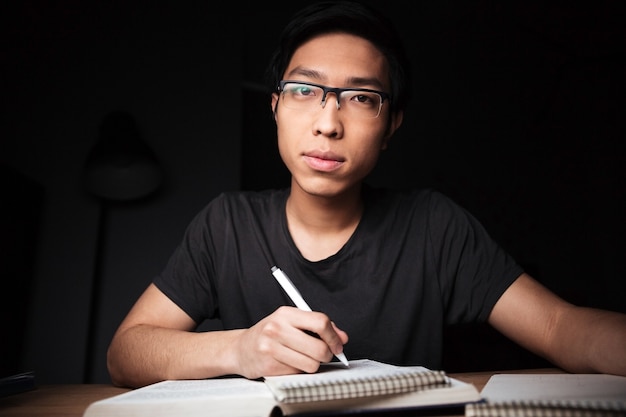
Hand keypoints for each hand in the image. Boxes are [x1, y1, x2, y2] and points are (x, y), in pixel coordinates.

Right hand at [233, 306, 348, 378]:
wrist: (240, 348)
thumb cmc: (269, 334)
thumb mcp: (290, 322)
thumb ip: (317, 326)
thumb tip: (341, 337)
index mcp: (285, 313)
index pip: (320, 322)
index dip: (334, 336)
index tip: (338, 344)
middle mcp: (277, 328)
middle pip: (319, 347)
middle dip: (326, 354)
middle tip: (323, 354)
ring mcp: (271, 348)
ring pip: (311, 364)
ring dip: (312, 364)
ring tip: (302, 357)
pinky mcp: (269, 366)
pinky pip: (298, 373)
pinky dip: (298, 370)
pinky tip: (288, 362)